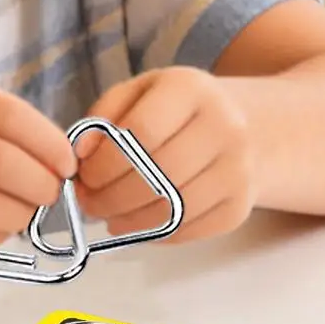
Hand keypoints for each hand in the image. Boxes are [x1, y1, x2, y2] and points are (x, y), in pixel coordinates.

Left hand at [75, 68, 255, 242]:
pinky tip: (136, 224)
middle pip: (159, 174)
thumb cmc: (173, 109)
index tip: (84, 177)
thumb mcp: (136, 94)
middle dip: (112, 197)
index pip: (142, 132)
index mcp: (191, 89)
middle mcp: (225, 127)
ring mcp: (239, 169)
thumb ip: (102, 118)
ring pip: (175, 208)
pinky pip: (192, 229)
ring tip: (107, 216)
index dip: (106, 162)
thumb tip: (80, 154)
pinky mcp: (242, 205)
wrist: (244, 126)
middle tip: (88, 204)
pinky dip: (156, 234)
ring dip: (130, 221)